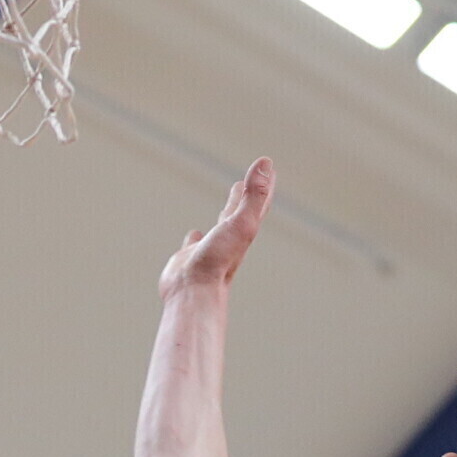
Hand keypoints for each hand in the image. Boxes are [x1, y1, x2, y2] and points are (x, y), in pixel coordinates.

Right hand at [159, 159, 270, 294]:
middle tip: (249, 181)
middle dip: (246, 196)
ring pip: (220, 228)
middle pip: (241, 213)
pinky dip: (195, 237)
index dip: (264, 184)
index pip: (258, 202)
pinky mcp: (189, 259)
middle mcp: (229, 240)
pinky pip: (194, 244)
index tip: (267, 167)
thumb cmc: (218, 261)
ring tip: (227, 208)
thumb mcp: (241, 222)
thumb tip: (266, 163)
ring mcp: (209, 250)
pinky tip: (194, 236)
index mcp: (244, 232)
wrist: (193, 293)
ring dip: (224, 216)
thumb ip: (253, 193)